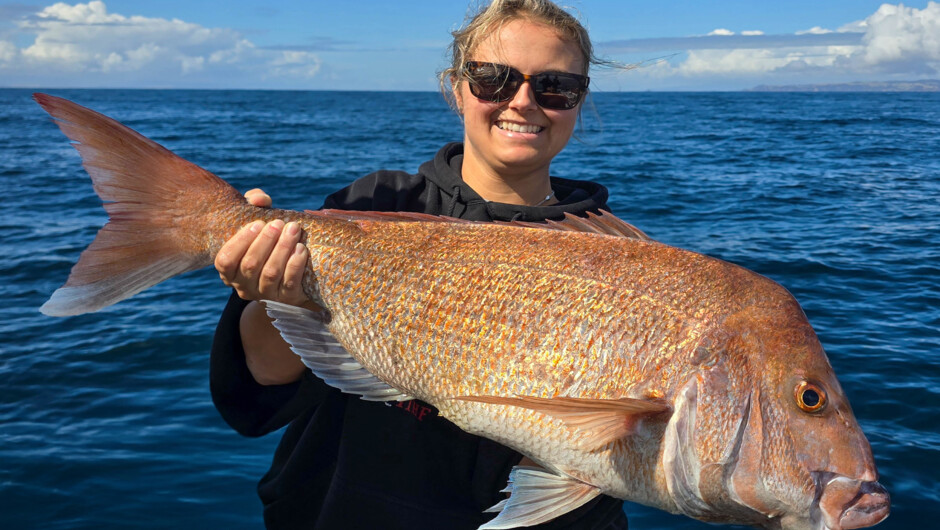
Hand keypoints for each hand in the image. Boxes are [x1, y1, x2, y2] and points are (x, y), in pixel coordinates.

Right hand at [215, 188, 309, 305]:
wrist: (293, 275)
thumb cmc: (269, 241)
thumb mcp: (258, 222)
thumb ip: (254, 203)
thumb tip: (258, 199)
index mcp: (229, 271)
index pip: (225, 261)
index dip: (240, 241)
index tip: (257, 223)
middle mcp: (243, 286)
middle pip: (250, 265)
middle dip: (266, 241)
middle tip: (279, 223)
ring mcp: (265, 295)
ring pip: (271, 273)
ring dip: (282, 249)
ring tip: (293, 229)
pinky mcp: (287, 299)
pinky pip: (290, 283)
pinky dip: (295, 265)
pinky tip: (301, 249)